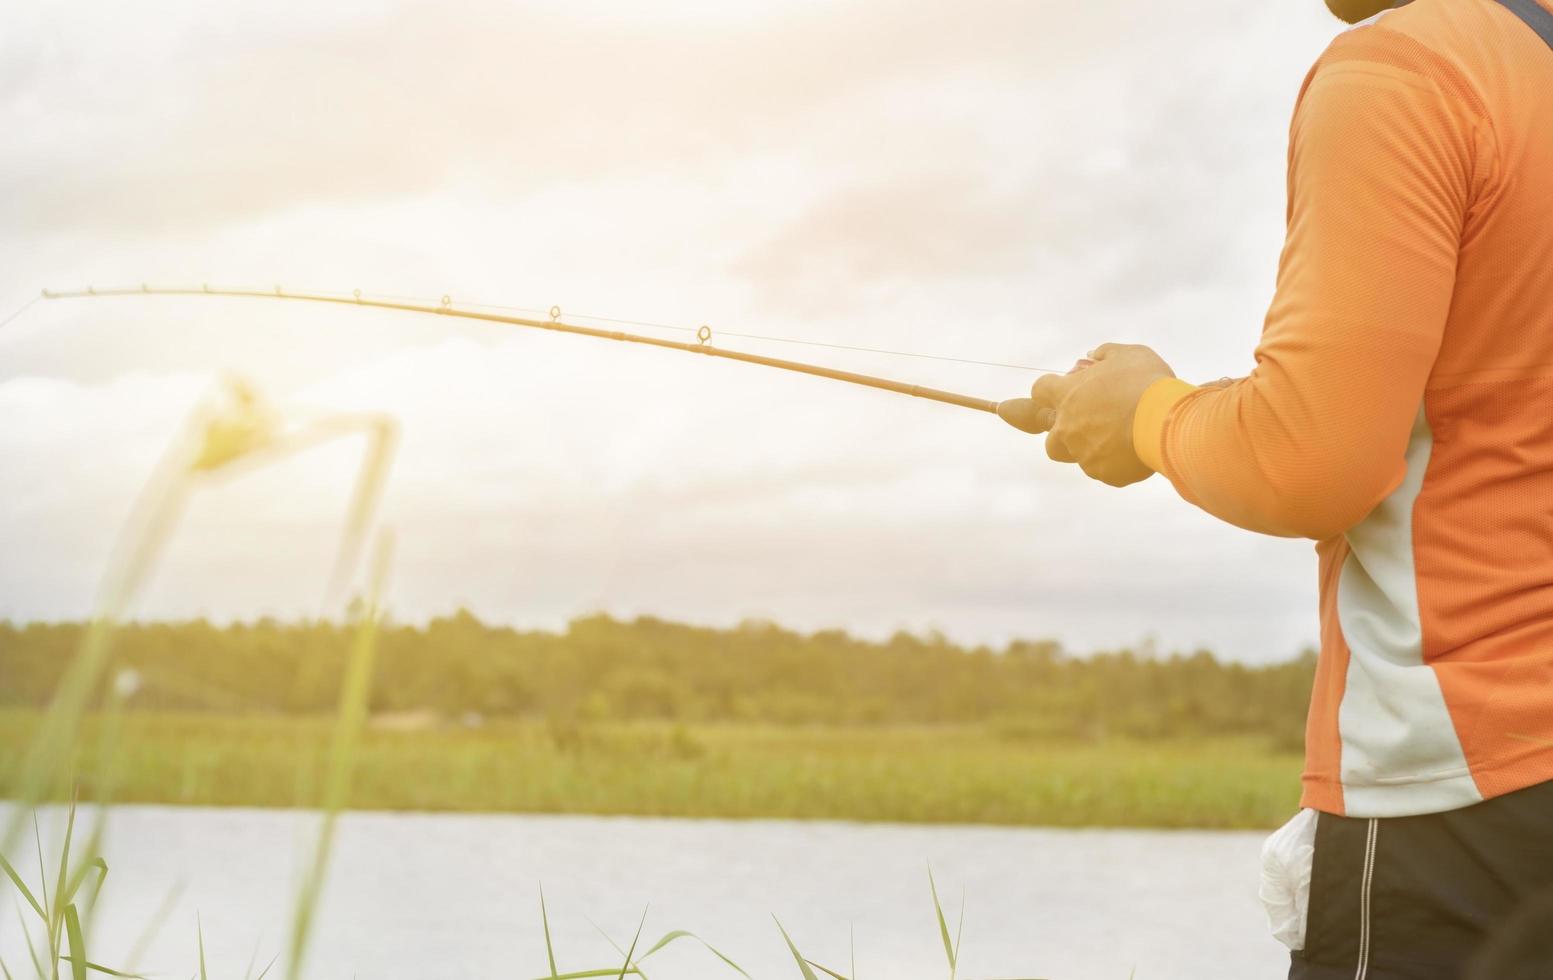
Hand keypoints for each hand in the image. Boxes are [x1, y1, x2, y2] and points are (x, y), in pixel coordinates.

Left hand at [999, 343, 1173, 486]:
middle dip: (1064, 430)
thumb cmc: (1146, 383)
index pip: (1040, 390)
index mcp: (1068, 395)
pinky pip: (1102, 469)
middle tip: (1090, 423)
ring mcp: (1082, 452)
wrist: (1166, 421)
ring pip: (1075, 455)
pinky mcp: (1102, 472)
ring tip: (1116, 439)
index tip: (1063, 389)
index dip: (1050, 390)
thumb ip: (1106, 353)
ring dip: (1089, 447)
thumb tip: (1092, 355)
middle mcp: (1067, 426)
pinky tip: (1134, 451)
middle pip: (1049, 434)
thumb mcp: (1129, 355)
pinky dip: (1114, 462)